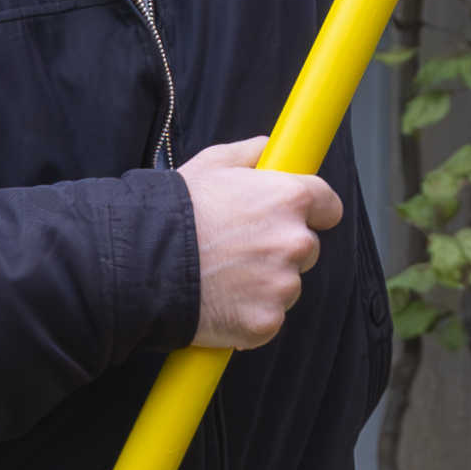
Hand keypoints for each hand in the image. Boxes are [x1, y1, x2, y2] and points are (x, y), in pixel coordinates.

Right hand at [182, 145, 343, 348]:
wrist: (142, 265)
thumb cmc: (175, 214)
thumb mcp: (212, 164)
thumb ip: (251, 153)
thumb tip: (270, 148)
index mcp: (289, 199)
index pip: (329, 206)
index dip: (314, 211)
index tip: (303, 217)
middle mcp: (294, 241)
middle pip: (307, 248)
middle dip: (282, 248)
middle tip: (241, 248)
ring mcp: (282, 285)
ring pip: (288, 285)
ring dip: (266, 283)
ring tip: (224, 275)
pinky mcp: (267, 321)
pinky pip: (269, 317)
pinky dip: (250, 314)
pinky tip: (222, 300)